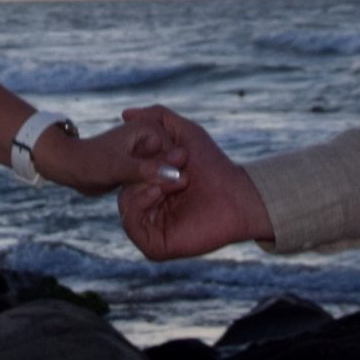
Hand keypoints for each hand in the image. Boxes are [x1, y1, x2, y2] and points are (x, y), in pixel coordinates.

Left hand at [34, 117, 188, 198]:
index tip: (165, 192)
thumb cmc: (90, 163)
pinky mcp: (142, 164)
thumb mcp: (118, 168)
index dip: (173, 175)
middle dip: (168, 183)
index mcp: (151, 127)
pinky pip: (155, 180)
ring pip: (165, 174)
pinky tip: (149, 203)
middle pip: (173, 164)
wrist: (70, 167)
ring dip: (161, 189)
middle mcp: (152, 136)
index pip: (177, 155)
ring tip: (152, 203)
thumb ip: (147, 170)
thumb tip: (175, 174)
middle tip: (159, 201)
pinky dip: (153, 190)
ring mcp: (148, 151)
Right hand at [115, 105, 272, 259]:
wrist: (236, 194)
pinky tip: (157, 192)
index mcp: (152, 186)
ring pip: (125, 205)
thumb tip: (124, 113)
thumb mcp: (184, 133)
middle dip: (144, 172)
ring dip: (144, 186)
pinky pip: (131, 224)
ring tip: (173, 179)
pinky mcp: (154, 245)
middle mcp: (149, 208)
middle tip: (175, 167)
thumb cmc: (213, 164)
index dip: (136, 157)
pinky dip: (139, 203)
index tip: (158, 145)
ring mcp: (151, 227)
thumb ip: (157, 116)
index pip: (126, 172)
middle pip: (123, 188)